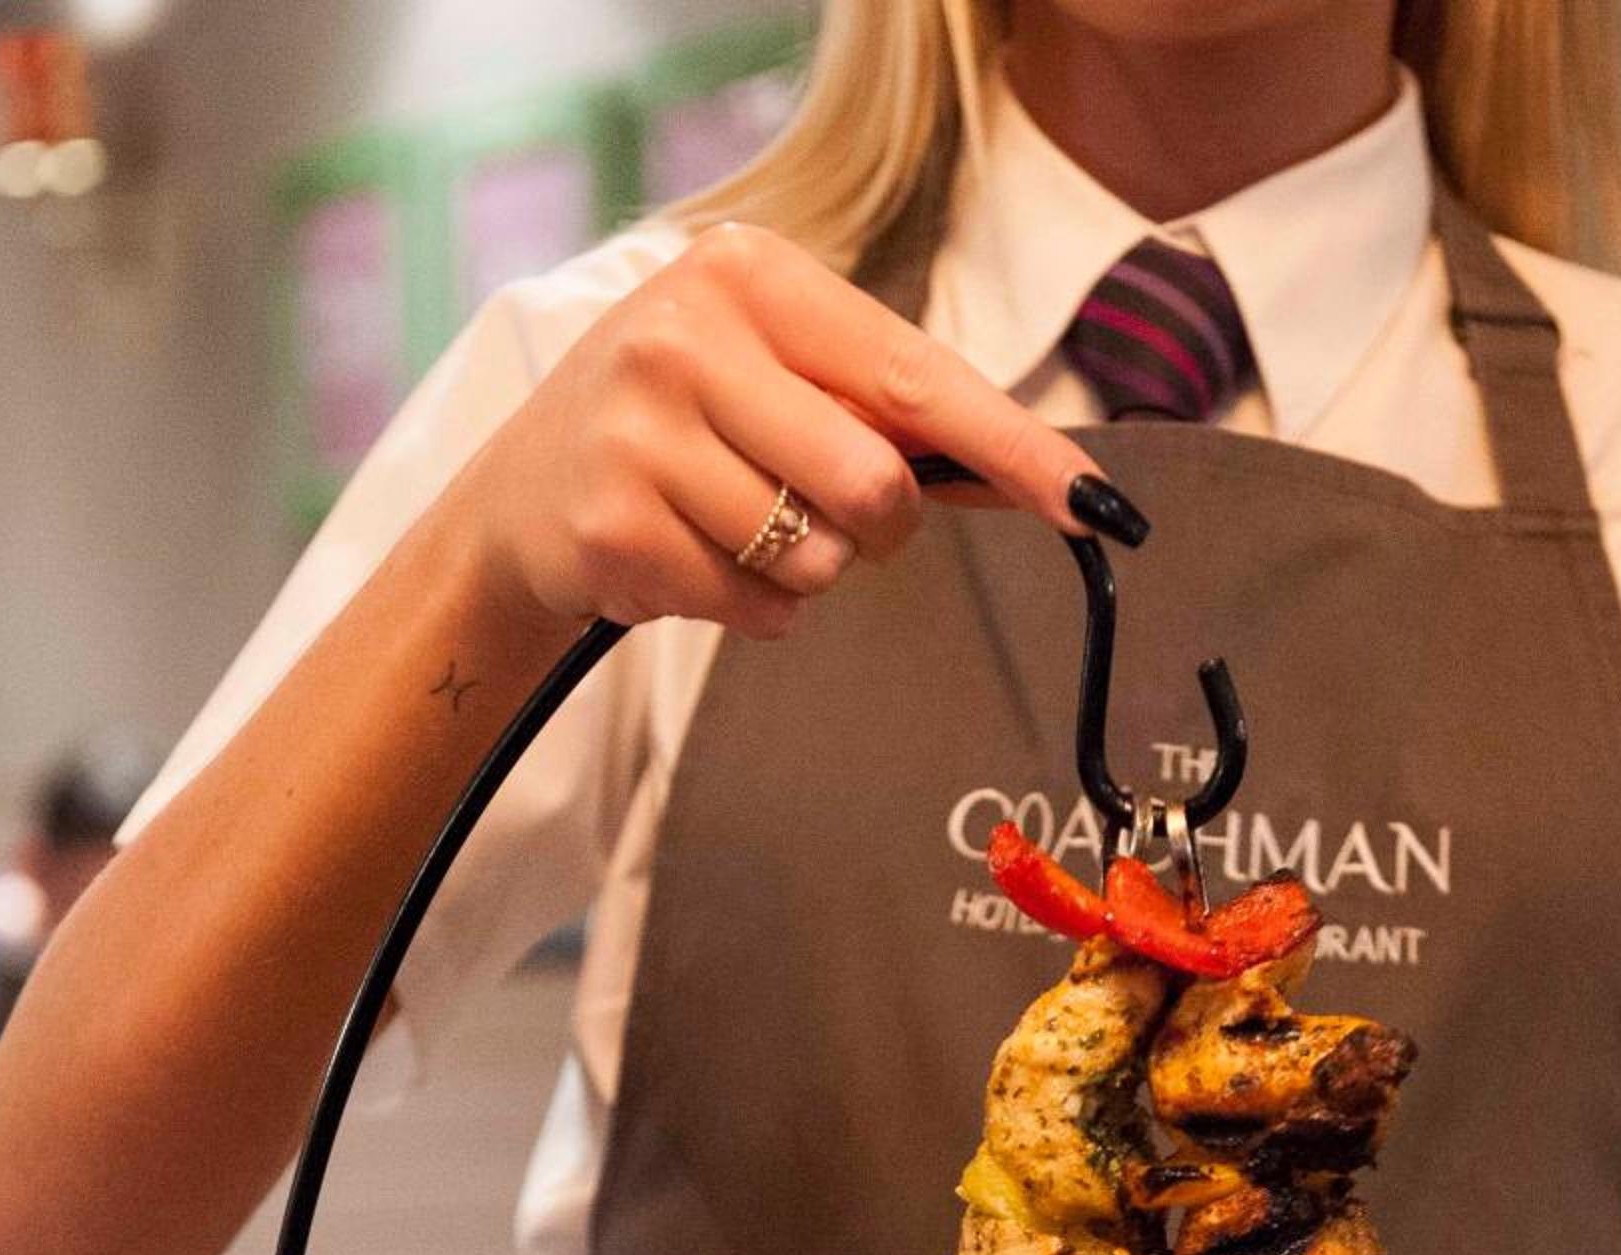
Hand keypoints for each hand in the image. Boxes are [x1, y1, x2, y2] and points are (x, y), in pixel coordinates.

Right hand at [457, 222, 1109, 641]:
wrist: (525, 488)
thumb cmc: (680, 423)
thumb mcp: (773, 373)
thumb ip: (891, 412)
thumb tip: (1040, 473)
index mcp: (751, 277)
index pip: (917, 377)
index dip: (1014, 447)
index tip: (1095, 501)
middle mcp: (688, 335)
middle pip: (873, 484)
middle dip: (875, 528)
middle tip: (825, 511)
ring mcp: (641, 432)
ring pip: (814, 559)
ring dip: (801, 573)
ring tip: (731, 524)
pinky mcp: (615, 528)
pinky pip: (753, 610)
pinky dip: (745, 608)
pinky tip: (690, 558)